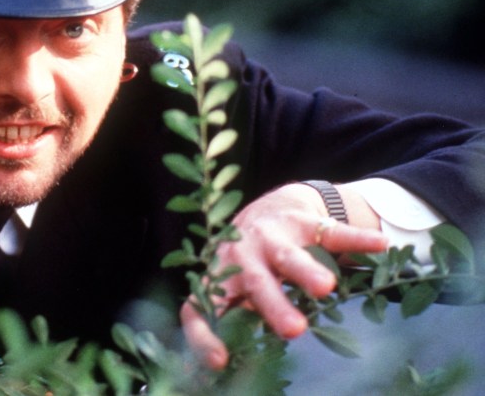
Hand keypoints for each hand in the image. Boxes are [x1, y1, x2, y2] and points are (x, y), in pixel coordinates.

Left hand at [180, 183, 388, 370]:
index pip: (201, 306)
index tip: (221, 361)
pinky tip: (379, 246)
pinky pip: (332, 231)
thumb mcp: (240, 288)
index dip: (205, 334)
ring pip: (288, 255)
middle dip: (273, 305)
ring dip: (305, 271)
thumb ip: (240, 320)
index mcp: (222, 277)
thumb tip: (225, 372)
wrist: (275, 208)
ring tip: (325, 287)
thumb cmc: (254, 262)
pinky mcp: (304, 220)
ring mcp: (273, 234)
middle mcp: (242, 254)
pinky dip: (356, 239)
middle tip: (293, 330)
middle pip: (255, 282)